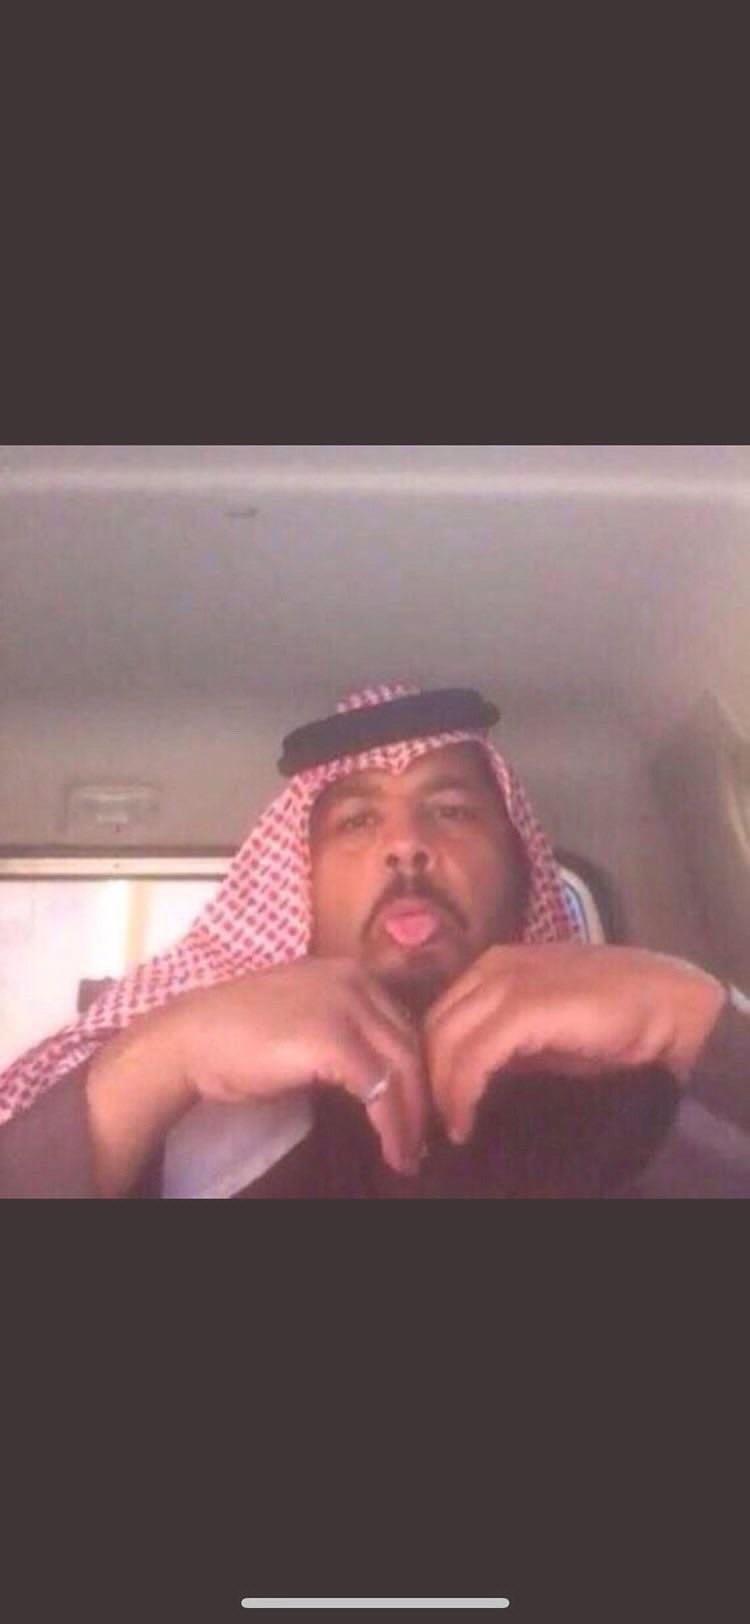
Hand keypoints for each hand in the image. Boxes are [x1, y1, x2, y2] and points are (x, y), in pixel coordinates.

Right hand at [154, 957, 428, 1174]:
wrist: (190, 1038)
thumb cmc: (236, 1034)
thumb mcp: (303, 1016)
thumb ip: (343, 1029)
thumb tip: (380, 1074)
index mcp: (350, 971)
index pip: (403, 1022)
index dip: (415, 1070)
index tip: (416, 1109)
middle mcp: (356, 979)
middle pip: (411, 1044)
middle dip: (421, 1097)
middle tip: (420, 1140)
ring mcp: (347, 1006)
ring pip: (403, 1067)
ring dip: (411, 1118)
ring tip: (408, 1154)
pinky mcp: (335, 1040)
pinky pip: (380, 1089)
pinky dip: (391, 1125)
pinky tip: (391, 1149)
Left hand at [423, 943, 726, 1144]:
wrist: (668, 1005)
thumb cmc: (612, 1021)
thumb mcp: (543, 1030)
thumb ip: (503, 1041)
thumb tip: (466, 1078)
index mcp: (494, 966)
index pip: (439, 1015)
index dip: (430, 1063)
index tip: (433, 1106)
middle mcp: (493, 966)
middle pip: (433, 1026)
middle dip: (428, 1079)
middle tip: (435, 1124)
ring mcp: (508, 980)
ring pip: (446, 1040)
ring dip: (442, 1090)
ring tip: (453, 1128)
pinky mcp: (525, 1005)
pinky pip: (474, 1054)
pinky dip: (463, 1090)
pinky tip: (466, 1119)